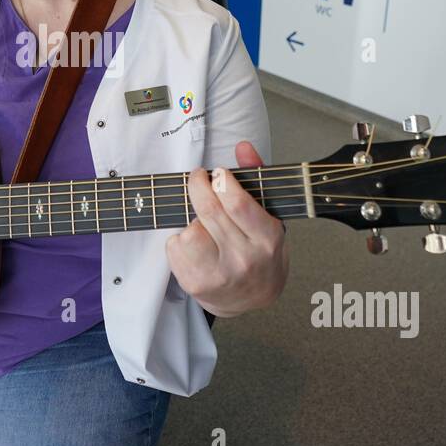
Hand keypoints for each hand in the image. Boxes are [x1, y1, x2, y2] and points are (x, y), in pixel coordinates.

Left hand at [165, 141, 288, 317]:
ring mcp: (218, 275)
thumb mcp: (269, 215)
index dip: (222, 181)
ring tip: (205, 225)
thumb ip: (256, 177)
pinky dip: (180, 240)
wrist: (253, 299)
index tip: (217, 173)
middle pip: (209, 210)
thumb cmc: (261, 251)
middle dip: (198, 185)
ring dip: (192, 221)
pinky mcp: (195, 284)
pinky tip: (196, 245)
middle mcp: (244, 259)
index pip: (238, 203)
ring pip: (189, 230)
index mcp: (267, 239)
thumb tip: (242, 146)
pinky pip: (175, 246)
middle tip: (198, 178)